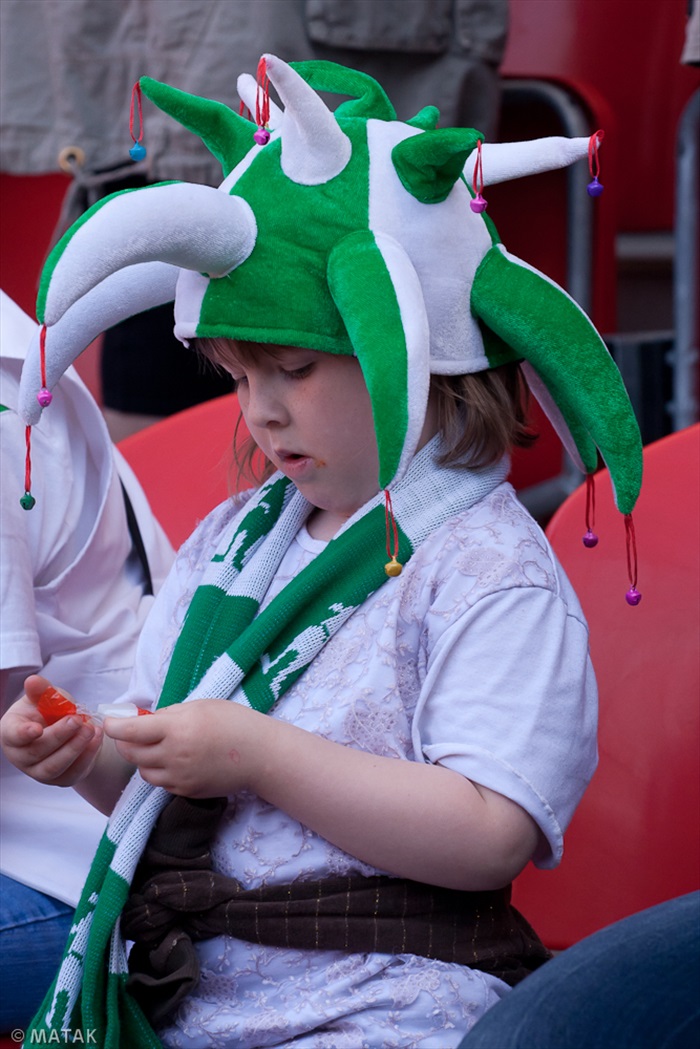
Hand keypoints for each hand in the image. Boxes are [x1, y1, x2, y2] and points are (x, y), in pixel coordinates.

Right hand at [0, 674, 103, 785]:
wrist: (66, 729)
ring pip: (54, 767)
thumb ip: (41, 691)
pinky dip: (87, 756)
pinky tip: (97, 739)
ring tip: (90, 729)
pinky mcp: (61, 779)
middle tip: (77, 719)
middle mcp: (21, 756)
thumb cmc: (48, 713)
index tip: (37, 728)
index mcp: (11, 733)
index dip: (24, 733)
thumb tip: (32, 681)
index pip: (14, 735)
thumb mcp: (44, 698)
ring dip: (75, 748)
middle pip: (37, 751)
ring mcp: (39, 772)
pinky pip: (73, 773)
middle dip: (59, 736)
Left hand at [103, 698, 268, 797]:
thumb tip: (146, 720)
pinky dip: (159, 771)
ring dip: (141, 759)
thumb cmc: (233, 722)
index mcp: (176, 729)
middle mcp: (173, 755)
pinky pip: (161, 782)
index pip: (131, 730)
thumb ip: (169, 714)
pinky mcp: (186, 791)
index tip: (108, 721)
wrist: (259, 754)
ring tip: (155, 747)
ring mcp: (179, 777)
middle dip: (124, 742)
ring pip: (143, 771)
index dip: (114, 726)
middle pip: (131, 753)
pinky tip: (172, 760)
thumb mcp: (200, 706)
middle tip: (128, 733)